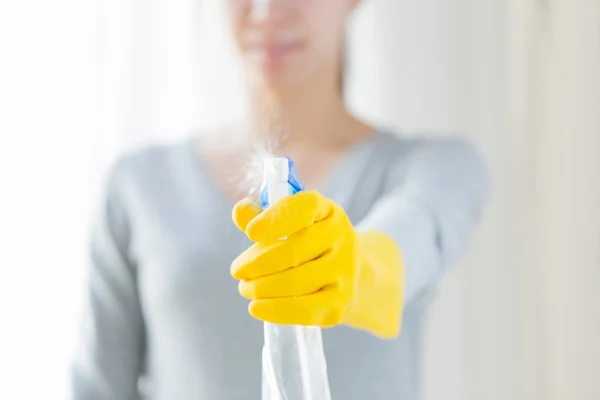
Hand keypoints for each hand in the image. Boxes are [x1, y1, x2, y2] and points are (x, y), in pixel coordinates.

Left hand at [231, 190, 403, 337]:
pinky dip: (275, 310)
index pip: (303, 208)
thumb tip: (241, 212)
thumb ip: (264, 215)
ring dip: (262, 288)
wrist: (354, 276)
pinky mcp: (341, 303)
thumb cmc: (311, 243)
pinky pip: (304, 310)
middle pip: (293, 251)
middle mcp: (341, 237)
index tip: (251, 232)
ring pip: (296, 282)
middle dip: (258, 263)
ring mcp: (344, 271)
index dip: (275, 219)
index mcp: (326, 210)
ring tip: (245, 288)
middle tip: (237, 271)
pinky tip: (256, 307)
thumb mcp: (293, 222)